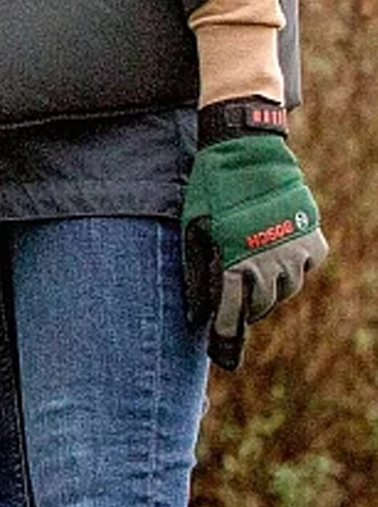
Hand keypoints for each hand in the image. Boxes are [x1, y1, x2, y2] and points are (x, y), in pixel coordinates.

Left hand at [181, 98, 328, 370]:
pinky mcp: (314, 236)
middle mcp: (269, 261)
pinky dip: (293, 270)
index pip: (230, 314)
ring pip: (286, 290)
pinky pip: (307, 267)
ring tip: (254, 285)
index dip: (224, 337)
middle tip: (234, 312)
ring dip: (269, 293)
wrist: (248, 150)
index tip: (221, 356)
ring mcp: (295, 249)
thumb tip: (197, 316)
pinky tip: (278, 263)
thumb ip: (197, 276)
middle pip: (260, 307)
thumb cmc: (212, 192)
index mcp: (235, 263)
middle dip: (245, 313)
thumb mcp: (194, 234)